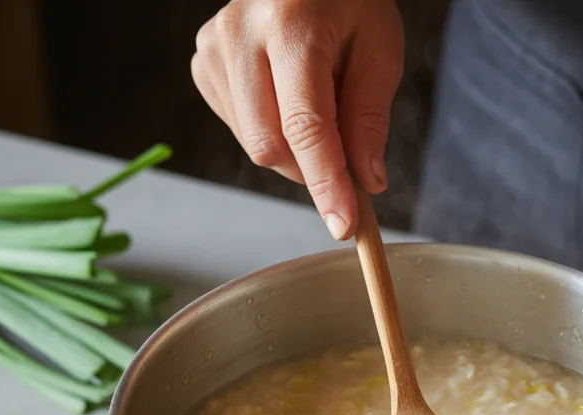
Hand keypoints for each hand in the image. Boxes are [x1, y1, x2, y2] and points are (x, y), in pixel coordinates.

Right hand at [191, 0, 403, 239]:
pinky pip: (241, 130)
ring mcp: (213, 49)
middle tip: (348, 157)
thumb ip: (370, 116)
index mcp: (290, 24)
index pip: (305, 125)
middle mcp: (240, 34)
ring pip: (254, 145)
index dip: (326, 182)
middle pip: (270, 146)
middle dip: (312, 170)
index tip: (343, 224)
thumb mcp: (379, 47)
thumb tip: (366, 182)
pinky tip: (286, 95)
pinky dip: (272, 132)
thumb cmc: (348, 1)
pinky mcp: (203, 65)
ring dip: (294, 150)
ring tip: (318, 101)